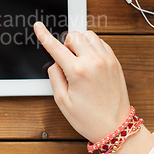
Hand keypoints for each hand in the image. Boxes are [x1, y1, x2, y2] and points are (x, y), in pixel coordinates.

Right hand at [34, 22, 153, 153]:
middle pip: (73, 35)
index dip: (43, 34)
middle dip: (65, 44)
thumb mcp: (62, 101)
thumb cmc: (89, 118)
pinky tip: (90, 60)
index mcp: (78, 71)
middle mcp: (93, 62)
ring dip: (80, 43)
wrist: (116, 127)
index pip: (55, 47)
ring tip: (79, 60)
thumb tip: (55, 62)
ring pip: (88, 35)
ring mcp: (107, 60)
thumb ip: (54, 76)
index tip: (38, 26)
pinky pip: (101, 42)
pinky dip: (92, 46)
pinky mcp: (115, 62)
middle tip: (66, 61)